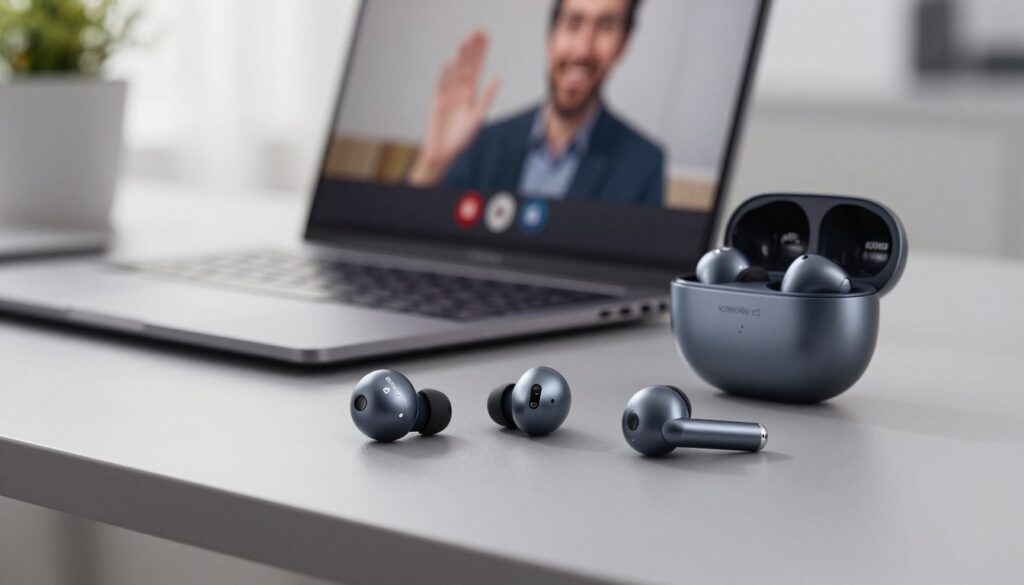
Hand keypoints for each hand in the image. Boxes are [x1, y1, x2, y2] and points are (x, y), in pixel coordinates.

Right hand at [408, 30, 500, 185]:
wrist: (444, 151)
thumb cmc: (461, 137)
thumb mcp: (478, 116)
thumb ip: (487, 96)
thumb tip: (499, 77)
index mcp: (470, 93)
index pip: (476, 68)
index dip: (480, 53)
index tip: (485, 36)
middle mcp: (459, 91)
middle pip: (466, 66)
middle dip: (472, 49)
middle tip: (477, 30)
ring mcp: (447, 95)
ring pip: (455, 72)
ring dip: (460, 57)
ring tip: (464, 41)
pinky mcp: (436, 102)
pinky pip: (441, 86)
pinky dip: (444, 75)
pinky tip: (449, 62)